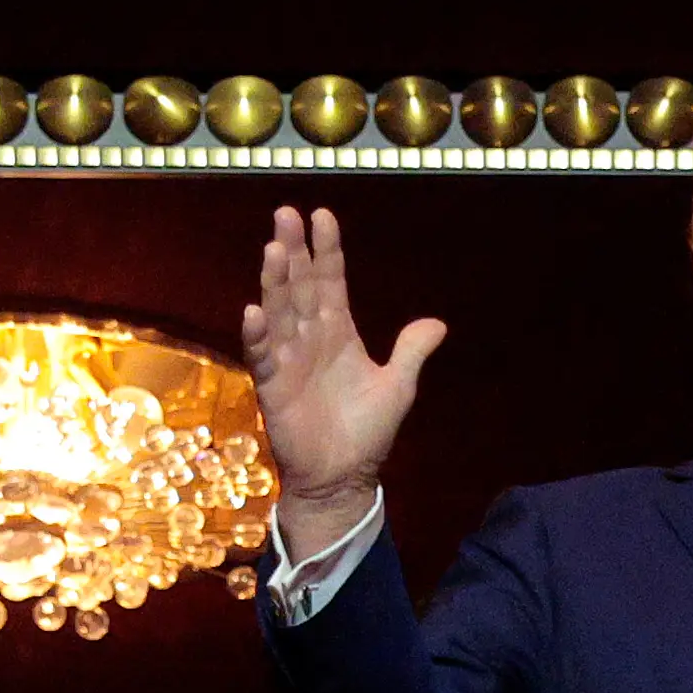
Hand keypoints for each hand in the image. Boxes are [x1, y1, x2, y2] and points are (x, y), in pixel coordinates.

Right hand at [239, 205, 444, 544]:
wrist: (343, 477)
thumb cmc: (366, 432)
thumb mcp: (397, 386)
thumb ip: (410, 351)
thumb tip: (438, 323)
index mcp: (338, 332)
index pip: (331, 281)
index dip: (327, 250)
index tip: (322, 215)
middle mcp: (309, 338)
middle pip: (299, 286)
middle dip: (294, 251)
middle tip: (285, 214)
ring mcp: (288, 359)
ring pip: (279, 312)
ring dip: (275, 282)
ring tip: (274, 249)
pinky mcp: (272, 386)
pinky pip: (262, 356)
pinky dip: (258, 335)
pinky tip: (254, 311)